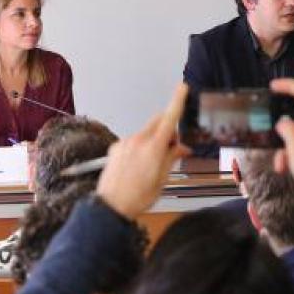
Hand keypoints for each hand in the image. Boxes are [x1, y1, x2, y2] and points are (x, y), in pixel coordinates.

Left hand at [96, 84, 190, 219]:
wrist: (111, 206)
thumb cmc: (138, 196)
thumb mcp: (162, 179)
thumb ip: (172, 158)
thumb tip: (182, 148)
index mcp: (154, 148)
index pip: (169, 118)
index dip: (177, 101)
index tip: (182, 88)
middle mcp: (138, 141)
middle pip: (158, 122)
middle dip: (168, 128)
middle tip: (173, 147)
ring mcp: (125, 143)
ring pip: (146, 132)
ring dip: (154, 140)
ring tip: (153, 163)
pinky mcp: (116, 148)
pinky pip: (133, 140)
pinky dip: (141, 147)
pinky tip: (139, 165)